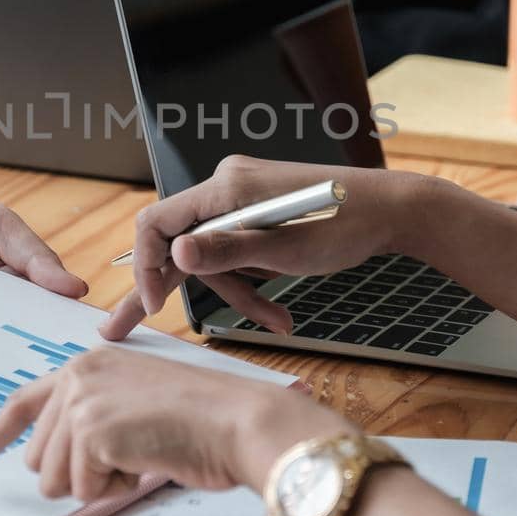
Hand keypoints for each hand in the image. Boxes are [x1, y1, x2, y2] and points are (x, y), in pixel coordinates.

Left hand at [0, 346, 348, 500]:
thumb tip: (54, 464)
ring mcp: (80, 401)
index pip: (23, 403)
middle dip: (80, 474)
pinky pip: (82, 489)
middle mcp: (76, 375)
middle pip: (37, 458)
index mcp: (87, 363)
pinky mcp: (91, 429)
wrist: (235, 419)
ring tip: (139, 455)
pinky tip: (144, 462)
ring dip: (97, 484)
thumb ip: (93, 418)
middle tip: (129, 456)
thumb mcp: (136, 402)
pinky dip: (114, 490)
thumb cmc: (201, 417)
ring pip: (53, 479)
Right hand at [103, 155, 429, 339]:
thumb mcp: (284, 248)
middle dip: (163, 288)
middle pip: (177, 241)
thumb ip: (226, 249)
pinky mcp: (258, 212)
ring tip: (276, 322)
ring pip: (211, 254)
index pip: (156, 221)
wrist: (393, 210)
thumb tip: (176, 252)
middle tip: (123, 329)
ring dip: (234, 293)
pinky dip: (250, 281)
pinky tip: (278, 309)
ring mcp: (243, 199)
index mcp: (225, 188)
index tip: (152, 305)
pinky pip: (235, 250)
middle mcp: (227, 186)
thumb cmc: (345, 225)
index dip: (145, 266)